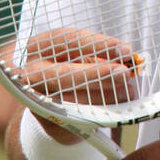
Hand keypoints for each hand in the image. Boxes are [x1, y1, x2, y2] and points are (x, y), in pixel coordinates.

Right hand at [18, 30, 138, 143]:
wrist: (45, 100)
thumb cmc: (68, 69)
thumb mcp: (79, 56)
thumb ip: (100, 54)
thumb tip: (126, 55)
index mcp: (39, 46)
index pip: (68, 40)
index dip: (99, 44)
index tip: (124, 49)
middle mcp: (31, 71)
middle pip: (65, 74)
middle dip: (98, 73)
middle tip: (124, 72)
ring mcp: (35, 97)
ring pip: (72, 98)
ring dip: (105, 95)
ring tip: (127, 90)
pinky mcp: (46, 119)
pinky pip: (76, 117)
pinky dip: (99, 112)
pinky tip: (116, 107)